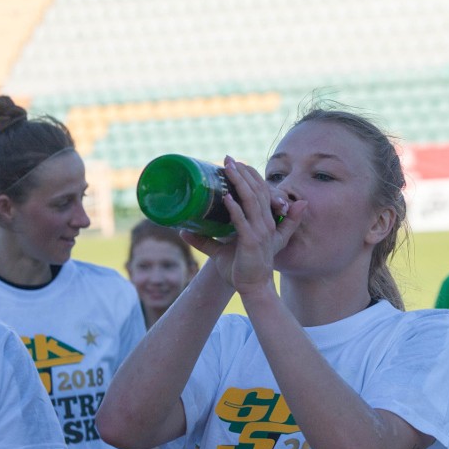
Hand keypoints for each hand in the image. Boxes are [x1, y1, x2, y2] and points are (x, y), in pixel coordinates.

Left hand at [181, 156, 305, 293]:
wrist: (253, 289)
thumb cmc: (241, 269)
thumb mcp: (221, 250)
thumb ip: (205, 240)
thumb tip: (182, 230)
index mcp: (265, 222)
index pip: (262, 192)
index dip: (251, 176)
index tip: (236, 164)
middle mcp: (266, 224)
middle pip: (257, 191)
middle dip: (243, 174)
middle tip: (228, 159)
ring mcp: (261, 233)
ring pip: (252, 201)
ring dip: (239, 183)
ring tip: (228, 169)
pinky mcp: (252, 242)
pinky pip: (244, 222)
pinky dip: (236, 209)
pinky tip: (227, 197)